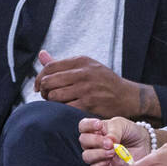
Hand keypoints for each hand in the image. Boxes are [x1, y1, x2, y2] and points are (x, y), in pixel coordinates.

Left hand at [35, 51, 152, 117]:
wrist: (127, 96)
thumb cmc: (104, 82)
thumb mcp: (87, 67)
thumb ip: (62, 63)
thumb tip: (41, 54)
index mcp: (81, 61)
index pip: (50, 66)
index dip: (39, 78)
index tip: (38, 86)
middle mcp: (83, 73)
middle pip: (49, 81)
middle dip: (43, 91)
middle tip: (46, 96)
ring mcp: (86, 89)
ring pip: (54, 96)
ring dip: (51, 102)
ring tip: (56, 103)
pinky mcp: (89, 104)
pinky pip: (65, 108)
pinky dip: (61, 110)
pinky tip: (65, 110)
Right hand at [78, 116, 149, 165]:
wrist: (143, 145)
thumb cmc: (130, 132)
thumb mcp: (122, 125)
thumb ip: (113, 131)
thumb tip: (108, 142)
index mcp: (94, 129)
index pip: (83, 126)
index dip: (88, 125)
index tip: (99, 125)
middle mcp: (93, 143)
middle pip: (83, 141)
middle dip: (96, 141)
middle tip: (110, 143)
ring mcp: (97, 156)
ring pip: (86, 156)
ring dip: (98, 153)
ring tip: (113, 151)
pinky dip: (100, 164)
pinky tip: (110, 160)